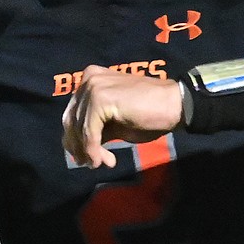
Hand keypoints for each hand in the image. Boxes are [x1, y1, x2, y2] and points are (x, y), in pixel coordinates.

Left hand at [62, 66, 184, 168]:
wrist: (173, 105)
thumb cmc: (148, 113)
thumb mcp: (114, 123)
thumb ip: (95, 129)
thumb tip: (76, 149)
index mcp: (90, 79)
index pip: (71, 114)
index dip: (76, 140)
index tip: (88, 158)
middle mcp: (88, 79)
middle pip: (70, 121)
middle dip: (79, 147)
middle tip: (92, 164)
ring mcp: (93, 87)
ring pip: (79, 129)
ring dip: (89, 151)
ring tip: (103, 163)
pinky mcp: (100, 99)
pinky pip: (90, 132)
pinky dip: (94, 150)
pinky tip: (105, 160)